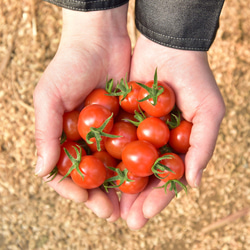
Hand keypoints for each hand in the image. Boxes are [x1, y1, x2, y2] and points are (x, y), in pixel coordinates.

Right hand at [33, 5, 130, 220]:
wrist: (100, 41)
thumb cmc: (70, 65)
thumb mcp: (50, 96)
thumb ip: (45, 133)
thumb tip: (41, 170)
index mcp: (63, 136)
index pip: (64, 171)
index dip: (74, 189)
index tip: (87, 200)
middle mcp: (84, 138)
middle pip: (91, 175)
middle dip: (100, 195)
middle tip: (112, 213)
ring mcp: (106, 133)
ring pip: (112, 167)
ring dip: (119, 187)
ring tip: (129, 205)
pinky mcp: (126, 124)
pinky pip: (131, 149)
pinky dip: (136, 165)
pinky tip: (144, 179)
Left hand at [120, 35, 224, 228]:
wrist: (167, 47)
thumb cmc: (194, 77)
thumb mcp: (208, 111)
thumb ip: (203, 147)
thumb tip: (193, 184)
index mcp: (178, 146)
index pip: (168, 180)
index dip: (157, 198)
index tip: (144, 216)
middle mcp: (157, 143)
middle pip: (144, 177)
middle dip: (133, 200)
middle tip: (122, 221)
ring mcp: (137, 132)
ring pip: (125, 165)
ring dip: (116, 186)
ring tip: (105, 208)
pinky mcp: (120, 119)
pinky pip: (111, 142)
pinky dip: (104, 158)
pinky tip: (95, 176)